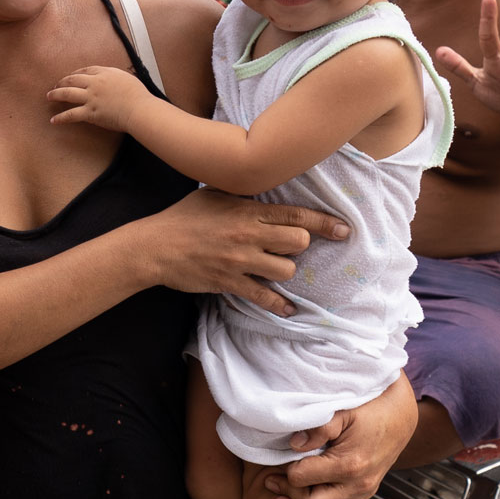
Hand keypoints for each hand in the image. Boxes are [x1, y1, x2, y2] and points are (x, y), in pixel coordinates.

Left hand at [47, 65, 152, 133]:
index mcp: (105, 73)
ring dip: (56, 94)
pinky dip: (61, 118)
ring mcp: (91, 98)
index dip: (76, 73)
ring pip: (67, 93)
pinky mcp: (90, 112)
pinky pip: (71, 115)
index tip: (71, 75)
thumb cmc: (138, 96)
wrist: (139, 109)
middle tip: (55, 85)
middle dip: (62, 81)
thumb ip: (117, 78)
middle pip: (72, 79)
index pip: (86, 70)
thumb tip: (116, 80)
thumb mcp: (128, 79)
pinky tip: (53, 120)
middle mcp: (95, 83)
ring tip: (49, 96)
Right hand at [142, 190, 348, 316]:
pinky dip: (279, 304)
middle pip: (298, 242)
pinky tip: (287, 308)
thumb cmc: (183, 217)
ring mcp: (239, 260)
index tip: (344, 229)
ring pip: (286, 270)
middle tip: (289, 246)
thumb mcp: (214, 195)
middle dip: (300, 245)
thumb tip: (265, 191)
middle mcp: (247, 234)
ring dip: (285, 270)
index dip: (325, 223)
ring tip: (273, 267)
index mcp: (246, 210)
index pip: (295, 216)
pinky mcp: (229, 282)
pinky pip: (263, 296)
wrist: (155, 246)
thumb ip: (243, 197)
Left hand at [265, 374, 416, 498]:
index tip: (277, 461)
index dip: (286, 471)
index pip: (302, 478)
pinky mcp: (363, 495)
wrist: (400, 416)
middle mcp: (357, 484)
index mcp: (349, 464)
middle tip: (270, 480)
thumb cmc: (370, 408)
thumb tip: (293, 444)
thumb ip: (318, 428)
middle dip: (288, 494)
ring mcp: (362, 493)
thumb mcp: (342, 411)